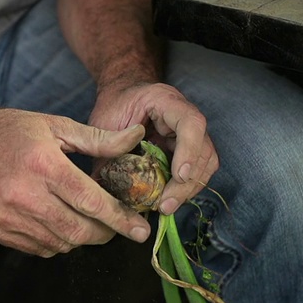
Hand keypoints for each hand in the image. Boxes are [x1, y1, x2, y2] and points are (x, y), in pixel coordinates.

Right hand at [0, 108, 149, 256]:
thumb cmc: (8, 130)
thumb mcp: (55, 125)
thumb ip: (98, 138)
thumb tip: (136, 137)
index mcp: (44, 166)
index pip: (92, 202)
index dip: (121, 219)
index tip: (140, 230)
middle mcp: (25, 196)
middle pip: (80, 231)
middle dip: (107, 233)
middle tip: (118, 226)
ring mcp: (9, 218)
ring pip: (62, 244)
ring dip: (83, 238)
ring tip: (91, 222)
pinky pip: (40, 249)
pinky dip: (59, 242)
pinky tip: (62, 224)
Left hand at [89, 83, 218, 214]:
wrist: (122, 96)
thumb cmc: (113, 106)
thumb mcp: (103, 123)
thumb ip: (105, 148)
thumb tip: (97, 184)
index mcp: (165, 101)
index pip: (190, 123)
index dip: (189, 150)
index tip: (179, 176)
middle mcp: (184, 115)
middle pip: (203, 149)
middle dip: (186, 182)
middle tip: (165, 205)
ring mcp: (190, 133)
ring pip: (205, 163)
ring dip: (188, 189)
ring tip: (166, 206)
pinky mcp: (188, 148)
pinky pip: (198, 170)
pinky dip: (186, 187)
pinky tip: (168, 199)